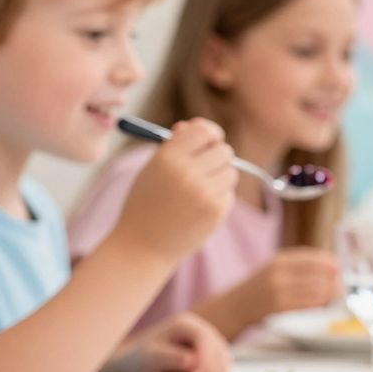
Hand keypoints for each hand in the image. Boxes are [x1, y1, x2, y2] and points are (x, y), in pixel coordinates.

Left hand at [103, 312, 231, 371]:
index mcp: (185, 324)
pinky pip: (222, 370)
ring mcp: (209, 346)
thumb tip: (193, 361)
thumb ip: (170, 358)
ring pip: (223, 361)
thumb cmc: (141, 363)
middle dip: (214, 369)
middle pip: (218, 348)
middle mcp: (201, 331)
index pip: (203, 337)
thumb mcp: (149, 359)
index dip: (205, 357)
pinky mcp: (213, 361)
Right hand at [112, 118, 236, 261]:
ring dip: (219, 177)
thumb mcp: (151, 169)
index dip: (210, 134)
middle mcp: (187, 172)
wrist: (141, 246)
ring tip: (198, 191)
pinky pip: (229, 194)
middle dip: (217, 157)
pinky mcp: (216, 211)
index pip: (204, 130)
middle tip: (205, 167)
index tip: (209, 141)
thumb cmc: (144, 204)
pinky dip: (218, 198)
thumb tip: (193, 126)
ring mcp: (204, 193)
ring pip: (231, 172)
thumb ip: (174, 146)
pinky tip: (198, 209)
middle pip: (224, 150)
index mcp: (167, 157)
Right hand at [246, 247, 341, 318]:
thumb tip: (334, 270)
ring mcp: (278, 288)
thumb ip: (300, 267)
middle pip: (321, 274)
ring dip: (330, 296)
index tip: (339, 273)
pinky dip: (321, 306)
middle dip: (335, 283)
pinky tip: (322, 307)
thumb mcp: (276, 269)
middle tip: (340, 291)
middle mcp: (280, 271)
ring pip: (318, 290)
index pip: (318, 258)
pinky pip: (310, 304)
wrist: (234, 307)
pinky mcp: (279, 306)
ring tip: (331, 300)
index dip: (333, 266)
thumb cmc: (261, 289)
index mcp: (282, 259)